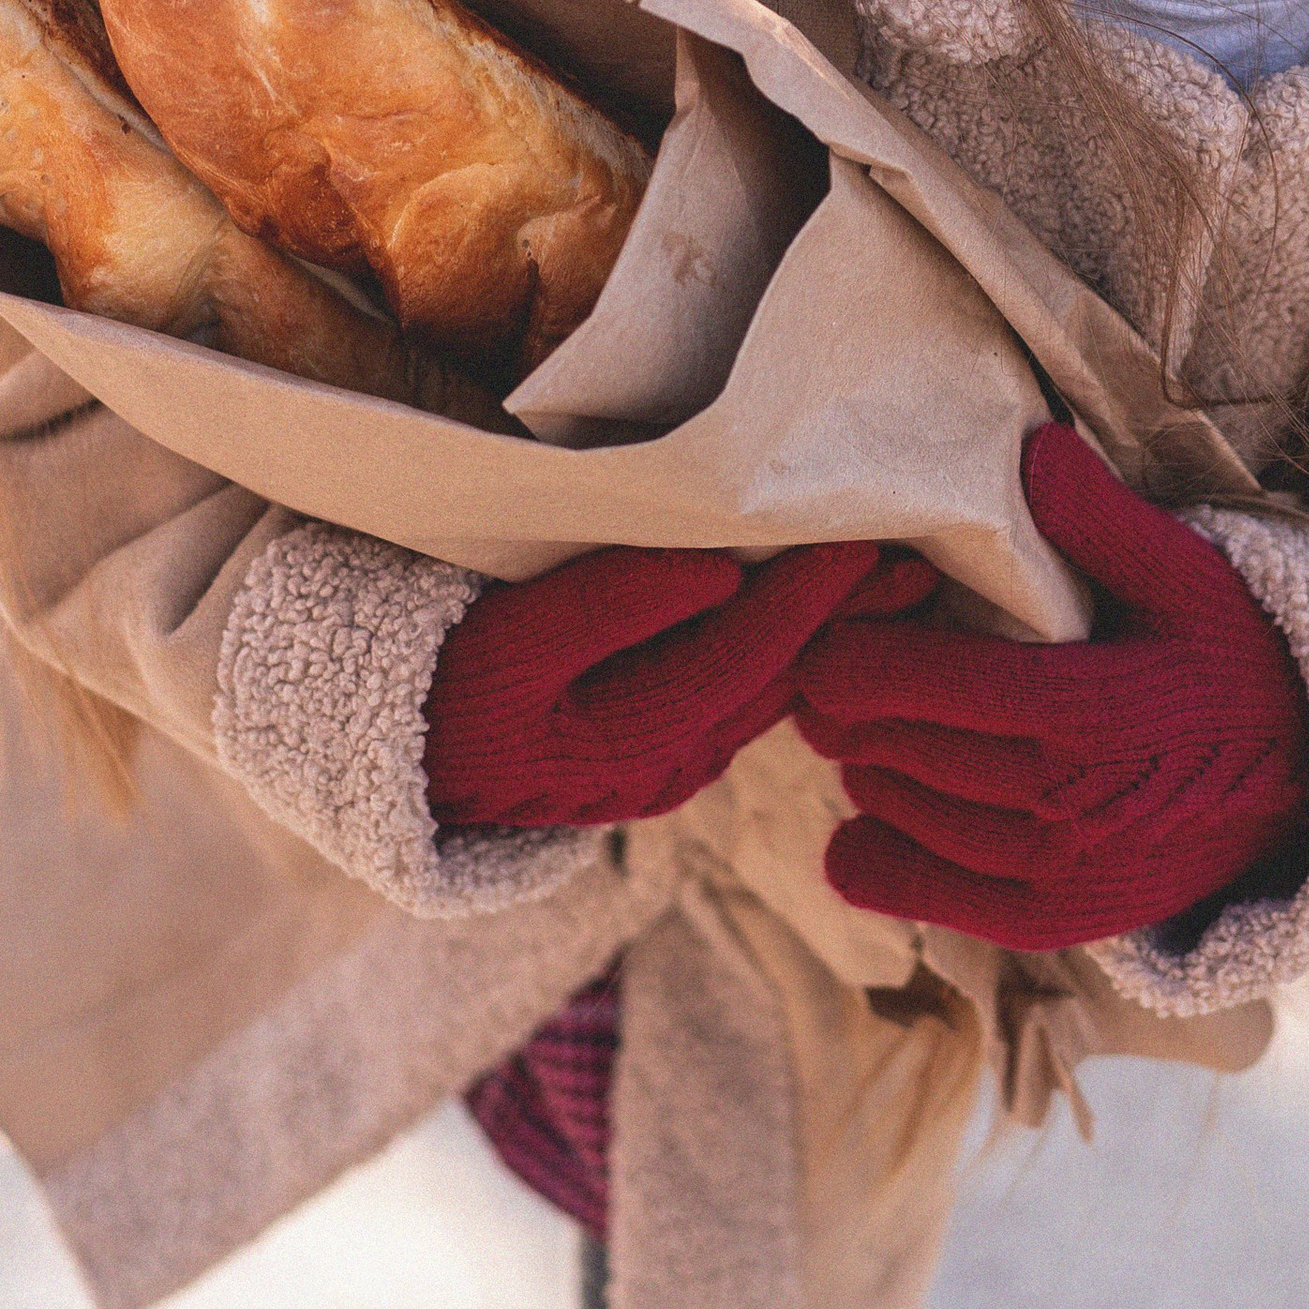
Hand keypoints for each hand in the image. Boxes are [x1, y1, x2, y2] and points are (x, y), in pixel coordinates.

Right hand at [426, 540, 937, 830]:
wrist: (383, 756)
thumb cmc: (437, 681)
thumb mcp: (506, 638)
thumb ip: (607, 603)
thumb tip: (716, 571)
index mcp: (631, 741)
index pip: (752, 656)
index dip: (815, 596)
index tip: (871, 539)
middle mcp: (669, 768)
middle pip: (782, 680)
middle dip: (852, 619)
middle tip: (926, 555)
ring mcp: (669, 770)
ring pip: (771, 694)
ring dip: (832, 636)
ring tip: (895, 576)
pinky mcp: (660, 756)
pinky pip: (743, 699)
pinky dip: (789, 653)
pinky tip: (824, 618)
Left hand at [791, 423, 1308, 948]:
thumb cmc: (1232, 656)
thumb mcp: (1188, 573)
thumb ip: (1103, 519)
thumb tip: (1034, 448)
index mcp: (1086, 706)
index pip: (912, 682)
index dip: (844, 654)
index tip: (824, 627)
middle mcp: (1064, 801)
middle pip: (890, 749)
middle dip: (842, 708)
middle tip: (828, 670)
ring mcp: (1059, 871)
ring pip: (901, 815)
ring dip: (865, 772)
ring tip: (867, 731)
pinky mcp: (1060, 920)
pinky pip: (931, 897)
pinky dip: (878, 866)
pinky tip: (856, 834)